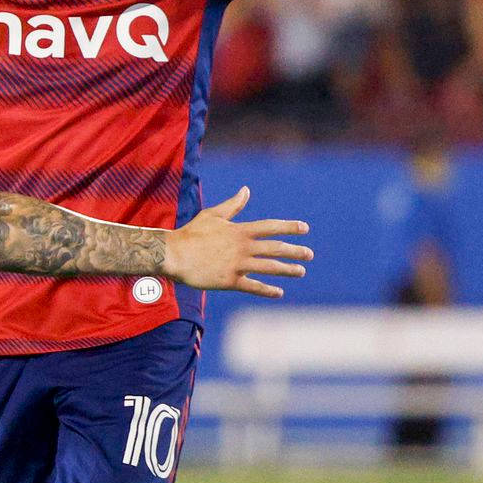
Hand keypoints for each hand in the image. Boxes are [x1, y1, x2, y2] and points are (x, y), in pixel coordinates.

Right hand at [162, 187, 310, 296]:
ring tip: (301, 271)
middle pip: (276, 249)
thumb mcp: (213, 215)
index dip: (289, 227)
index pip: (271, 227)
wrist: (173, 254)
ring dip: (288, 270)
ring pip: (269, 268)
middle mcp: (242, 247)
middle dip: (295, 251)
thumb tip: (246, 190)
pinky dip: (268, 290)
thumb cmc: (192, 233)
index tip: (304, 228)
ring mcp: (237, 265)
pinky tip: (279, 292)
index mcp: (239, 230)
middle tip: (309, 254)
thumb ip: (233, 205)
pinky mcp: (230, 280)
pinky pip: (254, 287)